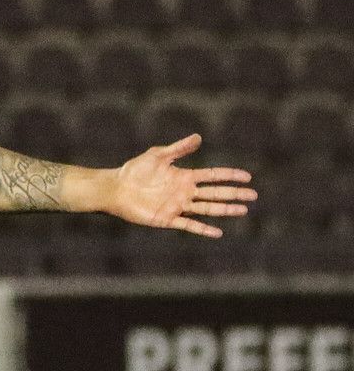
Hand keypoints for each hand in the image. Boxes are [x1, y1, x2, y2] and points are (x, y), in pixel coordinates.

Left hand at [109, 134, 255, 237]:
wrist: (116, 188)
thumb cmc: (134, 170)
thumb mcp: (157, 155)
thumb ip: (178, 148)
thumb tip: (199, 137)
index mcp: (185, 176)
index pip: (213, 175)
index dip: (230, 175)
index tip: (248, 176)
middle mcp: (185, 192)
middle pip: (215, 193)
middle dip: (234, 194)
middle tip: (253, 195)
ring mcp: (178, 206)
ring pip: (207, 208)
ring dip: (225, 210)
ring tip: (243, 210)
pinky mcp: (168, 219)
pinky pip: (189, 225)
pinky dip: (203, 229)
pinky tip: (218, 232)